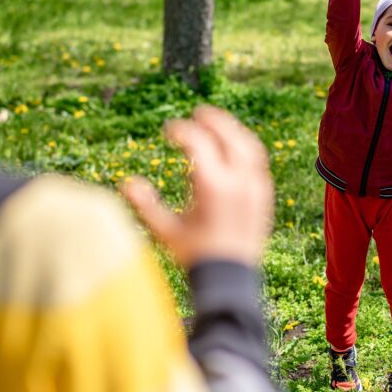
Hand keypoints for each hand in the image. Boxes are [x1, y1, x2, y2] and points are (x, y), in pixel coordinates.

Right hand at [122, 106, 272, 267]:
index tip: (168, 130)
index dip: (181, 130)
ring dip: (232, 130)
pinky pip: (258, 161)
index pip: (198, 142)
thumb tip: (126, 182)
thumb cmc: (196, 256)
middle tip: (198, 113)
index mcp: (213, 186)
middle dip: (213, 120)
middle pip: (229, 136)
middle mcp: (239, 182)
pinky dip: (245, 147)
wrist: (231, 279)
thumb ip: (146, 205)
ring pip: (249, 145)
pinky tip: (234, 148)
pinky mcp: (265, 195)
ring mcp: (256, 187)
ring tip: (217, 125)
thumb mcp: (166, 231)